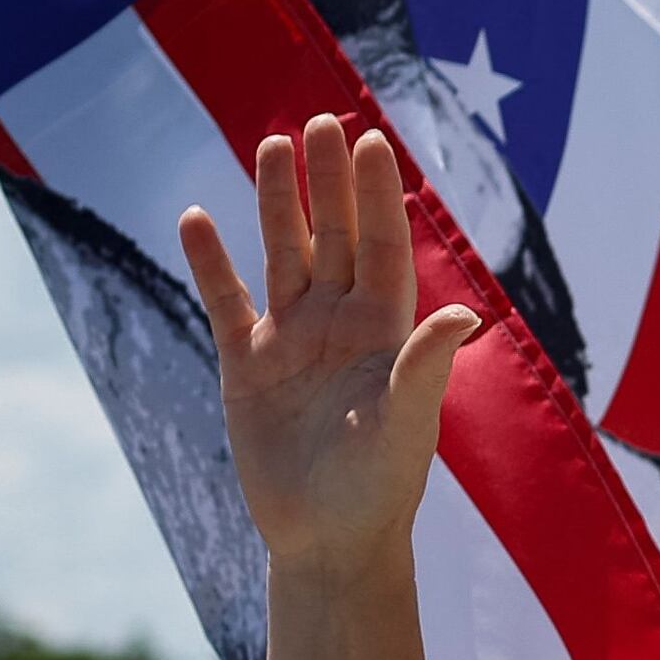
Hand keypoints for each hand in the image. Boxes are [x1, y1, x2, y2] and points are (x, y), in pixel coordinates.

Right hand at [181, 117, 480, 579]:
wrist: (329, 540)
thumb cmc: (380, 486)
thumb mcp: (405, 423)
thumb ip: (426, 365)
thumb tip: (464, 312)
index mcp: (388, 331)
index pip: (384, 246)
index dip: (378, 195)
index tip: (372, 140)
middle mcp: (342, 324)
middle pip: (336, 236)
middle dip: (329, 181)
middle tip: (321, 120)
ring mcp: (292, 340)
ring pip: (284, 255)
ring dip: (278, 203)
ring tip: (273, 144)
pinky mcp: (246, 367)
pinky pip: (225, 302)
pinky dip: (210, 263)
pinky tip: (195, 217)